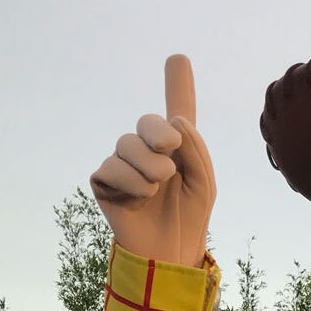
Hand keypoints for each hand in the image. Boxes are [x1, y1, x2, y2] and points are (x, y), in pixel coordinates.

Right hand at [90, 55, 215, 267]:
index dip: (178, 85)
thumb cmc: (189, 220)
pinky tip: (140, 197)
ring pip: (127, 144)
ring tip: (158, 186)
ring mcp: (124, 166)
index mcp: (176, 152)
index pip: (176, 114)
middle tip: (171, 151)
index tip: (179, 58)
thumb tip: (173, 121)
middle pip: (147, 123)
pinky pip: (111, 167)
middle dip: (160, 133)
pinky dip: (131, 181)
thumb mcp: (204, 185)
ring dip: (149, 165)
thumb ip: (196, 150)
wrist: (171, 252)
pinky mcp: (105, 182)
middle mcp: (148, 153)